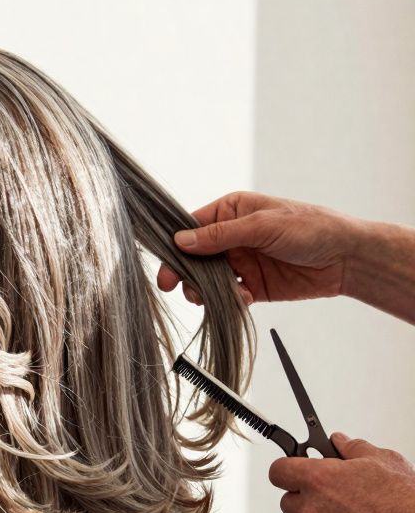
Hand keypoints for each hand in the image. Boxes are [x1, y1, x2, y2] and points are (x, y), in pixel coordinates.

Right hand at [156, 191, 357, 305]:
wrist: (347, 258)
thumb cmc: (311, 227)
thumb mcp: (263, 225)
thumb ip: (221, 235)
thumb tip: (181, 241)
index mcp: (231, 211)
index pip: (191, 227)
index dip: (176, 246)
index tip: (166, 266)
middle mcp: (231, 236)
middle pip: (194, 257)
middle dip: (186, 273)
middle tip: (178, 288)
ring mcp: (241, 261)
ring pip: (207, 279)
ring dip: (206, 290)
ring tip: (211, 297)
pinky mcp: (252, 285)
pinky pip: (229, 295)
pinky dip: (229, 300)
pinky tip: (244, 298)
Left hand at [269, 433, 414, 512]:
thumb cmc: (408, 502)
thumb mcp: (383, 460)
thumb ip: (352, 448)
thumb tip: (338, 441)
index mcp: (318, 480)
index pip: (278, 471)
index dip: (287, 469)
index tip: (294, 470)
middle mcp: (312, 510)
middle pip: (288, 501)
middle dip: (305, 497)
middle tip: (331, 495)